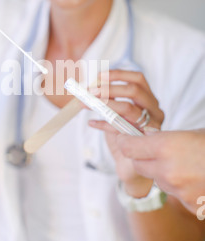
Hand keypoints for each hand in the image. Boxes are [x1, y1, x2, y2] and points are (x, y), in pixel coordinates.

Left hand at [89, 70, 164, 197]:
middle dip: (109, 89)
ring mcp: (151, 126)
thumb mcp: (116, 114)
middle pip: (134, 91)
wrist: (131, 166)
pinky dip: (103, 124)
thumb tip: (89, 86)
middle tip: (90, 91)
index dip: (118, 74)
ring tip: (86, 104)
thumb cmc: (123, 136)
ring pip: (128, 109)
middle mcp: (154, 111)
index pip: (138, 79)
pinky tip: (91, 123)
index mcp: (149, 99)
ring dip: (104, 105)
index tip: (98, 76)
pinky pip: (120, 129)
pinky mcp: (143, 141)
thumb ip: (109, 100)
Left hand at [116, 130, 204, 215]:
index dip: (124, 142)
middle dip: (142, 157)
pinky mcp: (190, 206)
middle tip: (156, 151)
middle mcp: (167, 171)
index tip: (124, 139)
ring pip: (158, 180)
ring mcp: (178, 191)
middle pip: (138, 166)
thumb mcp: (194, 133)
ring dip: (164, 173)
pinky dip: (182, 187)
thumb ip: (165, 137)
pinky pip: (176, 194)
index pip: (128, 147)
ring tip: (186, 165)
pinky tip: (196, 178)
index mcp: (166, 147)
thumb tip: (147, 136)